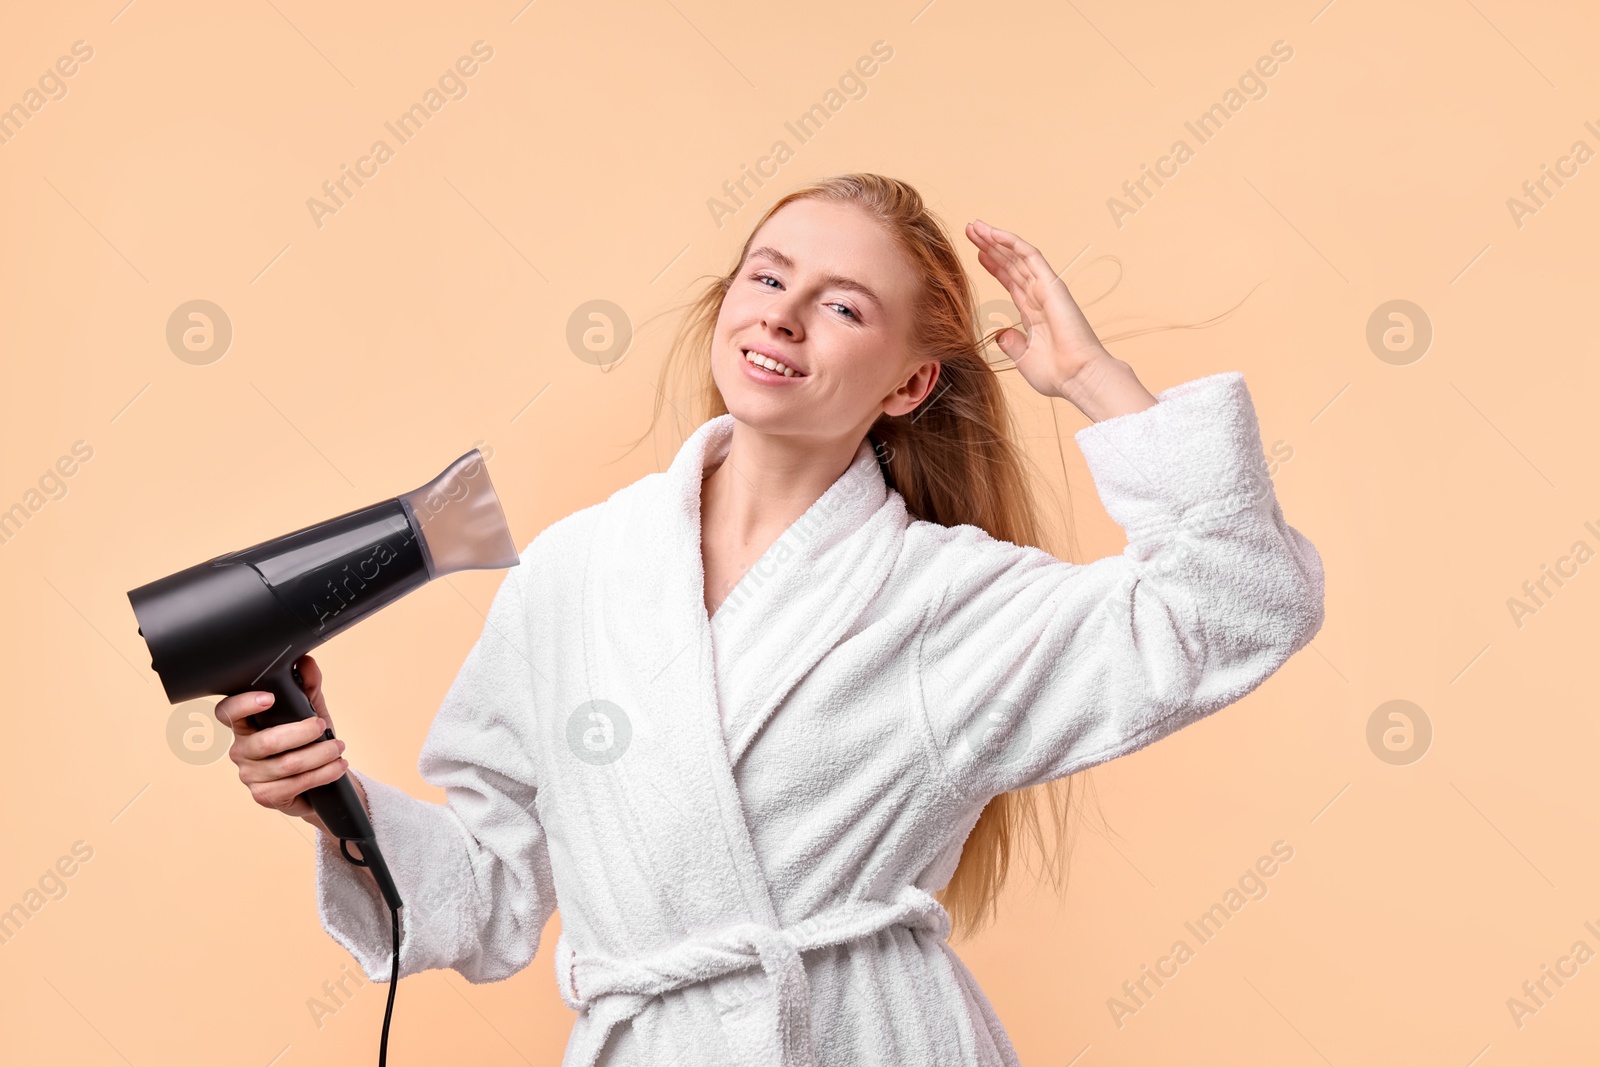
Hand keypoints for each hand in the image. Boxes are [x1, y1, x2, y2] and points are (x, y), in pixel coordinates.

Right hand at [215, 655, 365, 834]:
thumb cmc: (308, 742)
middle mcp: (241, 750)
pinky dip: (322, 774)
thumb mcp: (311, 711)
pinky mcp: (264, 796)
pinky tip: (337, 766)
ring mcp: (250, 775)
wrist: (319, 780)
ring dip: (319, 755)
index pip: (227, 712)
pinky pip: (294, 785)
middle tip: (321, 726)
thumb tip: (307, 663)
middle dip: (301, 732)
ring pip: (286, 765)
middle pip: (265, 742)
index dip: (243, 704)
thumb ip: (308, 687)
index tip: (270, 697)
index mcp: (245, 725)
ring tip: (338, 747)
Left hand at [966, 219, 1156, 421]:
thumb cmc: (1057, 373)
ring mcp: (1047, 288)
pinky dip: (1011, 242)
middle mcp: (1040, 296)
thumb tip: (1001, 334)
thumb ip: (1012, 343)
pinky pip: (1030, 256)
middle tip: (971, 230)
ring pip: (1018, 255)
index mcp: (1034, 312)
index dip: (995, 265)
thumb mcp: (1024, 357)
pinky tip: (993, 234)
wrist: (1077, 376)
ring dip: (996, 239)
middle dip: (991, 246)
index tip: (977, 253)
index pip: (1012, 281)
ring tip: (975, 226)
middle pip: (1012, 264)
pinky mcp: (1052, 284)